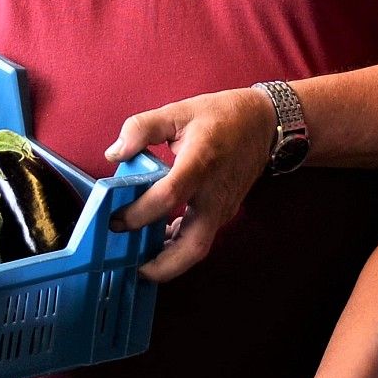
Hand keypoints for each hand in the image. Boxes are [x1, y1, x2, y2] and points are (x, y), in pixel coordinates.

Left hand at [106, 87, 272, 282]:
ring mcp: (223, 207)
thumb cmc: (220, 116)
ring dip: (168, 261)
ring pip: (198, 248)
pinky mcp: (225, 212)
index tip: (116, 220)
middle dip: (161, 266)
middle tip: (131, 266)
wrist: (263, 123)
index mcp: (200, 163)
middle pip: (192, 246)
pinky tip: (157, 239)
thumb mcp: (177, 112)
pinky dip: (178, 245)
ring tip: (137, 258)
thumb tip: (114, 154)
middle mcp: (214, 193)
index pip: (169, 197)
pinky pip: (201, 237)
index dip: (140, 213)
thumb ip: (141, 129)